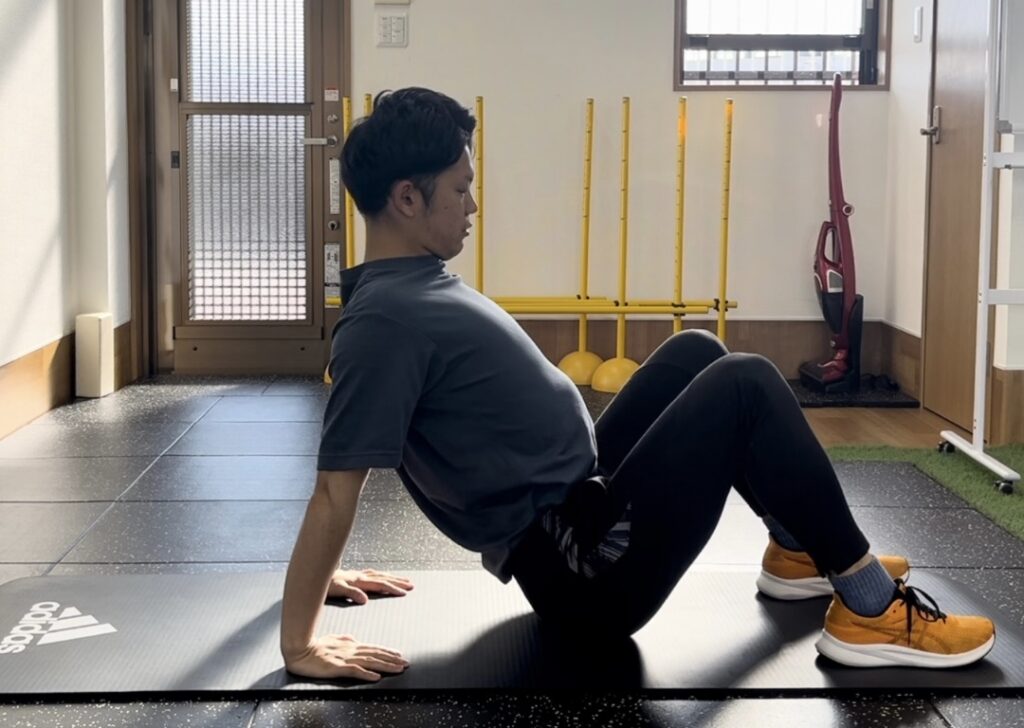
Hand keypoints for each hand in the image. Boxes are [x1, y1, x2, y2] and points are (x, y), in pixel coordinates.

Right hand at [284, 634, 408, 681]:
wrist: (299, 649)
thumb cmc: (315, 646)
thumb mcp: (334, 640)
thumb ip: (345, 640)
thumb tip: (355, 639)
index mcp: (351, 645)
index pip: (373, 649)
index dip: (388, 652)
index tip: (400, 655)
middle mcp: (351, 651)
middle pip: (376, 655)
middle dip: (392, 659)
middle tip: (407, 663)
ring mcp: (345, 659)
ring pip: (370, 662)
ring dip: (386, 666)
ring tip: (399, 669)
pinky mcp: (337, 667)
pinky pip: (355, 671)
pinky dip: (367, 674)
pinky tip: (376, 677)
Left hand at [327, 568, 413, 603]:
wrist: (314, 574)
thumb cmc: (325, 585)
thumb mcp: (338, 591)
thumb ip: (352, 594)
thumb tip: (365, 599)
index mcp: (359, 580)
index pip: (380, 584)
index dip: (393, 588)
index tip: (405, 592)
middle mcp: (360, 576)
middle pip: (383, 578)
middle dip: (398, 582)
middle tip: (411, 585)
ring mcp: (357, 575)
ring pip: (379, 575)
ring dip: (392, 577)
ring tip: (404, 580)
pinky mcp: (353, 576)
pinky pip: (372, 574)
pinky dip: (381, 575)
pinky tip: (382, 575)